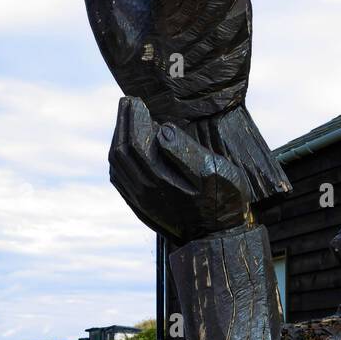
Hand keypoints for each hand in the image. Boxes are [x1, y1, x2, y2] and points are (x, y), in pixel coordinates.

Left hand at [108, 95, 250, 241]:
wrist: (221, 239)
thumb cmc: (222, 202)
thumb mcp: (214, 172)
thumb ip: (185, 151)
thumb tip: (162, 130)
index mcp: (159, 179)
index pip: (134, 142)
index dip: (132, 118)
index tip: (137, 100)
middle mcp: (144, 192)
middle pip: (121, 152)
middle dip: (122, 124)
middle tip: (128, 103)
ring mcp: (142, 202)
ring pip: (118, 166)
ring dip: (119, 140)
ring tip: (127, 121)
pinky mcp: (143, 209)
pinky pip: (121, 182)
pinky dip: (119, 161)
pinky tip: (126, 150)